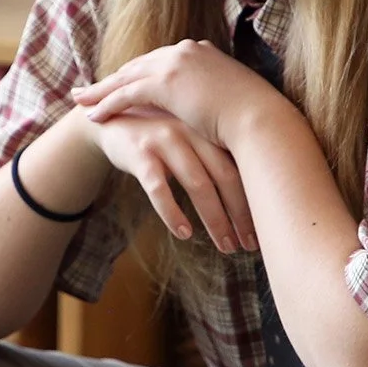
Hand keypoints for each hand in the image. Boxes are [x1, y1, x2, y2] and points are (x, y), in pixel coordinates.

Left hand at [73, 39, 272, 150]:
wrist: (260, 120)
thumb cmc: (250, 118)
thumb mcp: (228, 99)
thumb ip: (211, 94)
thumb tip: (209, 107)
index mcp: (199, 50)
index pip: (158, 61)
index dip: (135, 74)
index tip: (118, 83)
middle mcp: (184, 50)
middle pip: (137, 65)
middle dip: (111, 79)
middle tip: (88, 90)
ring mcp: (173, 63)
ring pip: (126, 78)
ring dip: (100, 91)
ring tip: (80, 101)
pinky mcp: (164, 83)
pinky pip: (126, 93)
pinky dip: (106, 103)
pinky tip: (92, 115)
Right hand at [83, 107, 255, 251]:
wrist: (106, 121)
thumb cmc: (154, 137)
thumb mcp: (186, 139)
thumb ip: (211, 158)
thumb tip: (247, 197)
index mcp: (207, 129)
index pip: (239, 167)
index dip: (253, 200)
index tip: (262, 230)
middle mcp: (191, 131)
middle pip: (224, 176)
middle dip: (239, 214)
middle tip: (248, 245)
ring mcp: (164, 141)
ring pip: (197, 184)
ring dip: (214, 219)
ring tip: (224, 245)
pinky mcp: (140, 154)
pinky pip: (159, 188)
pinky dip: (172, 212)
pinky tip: (183, 232)